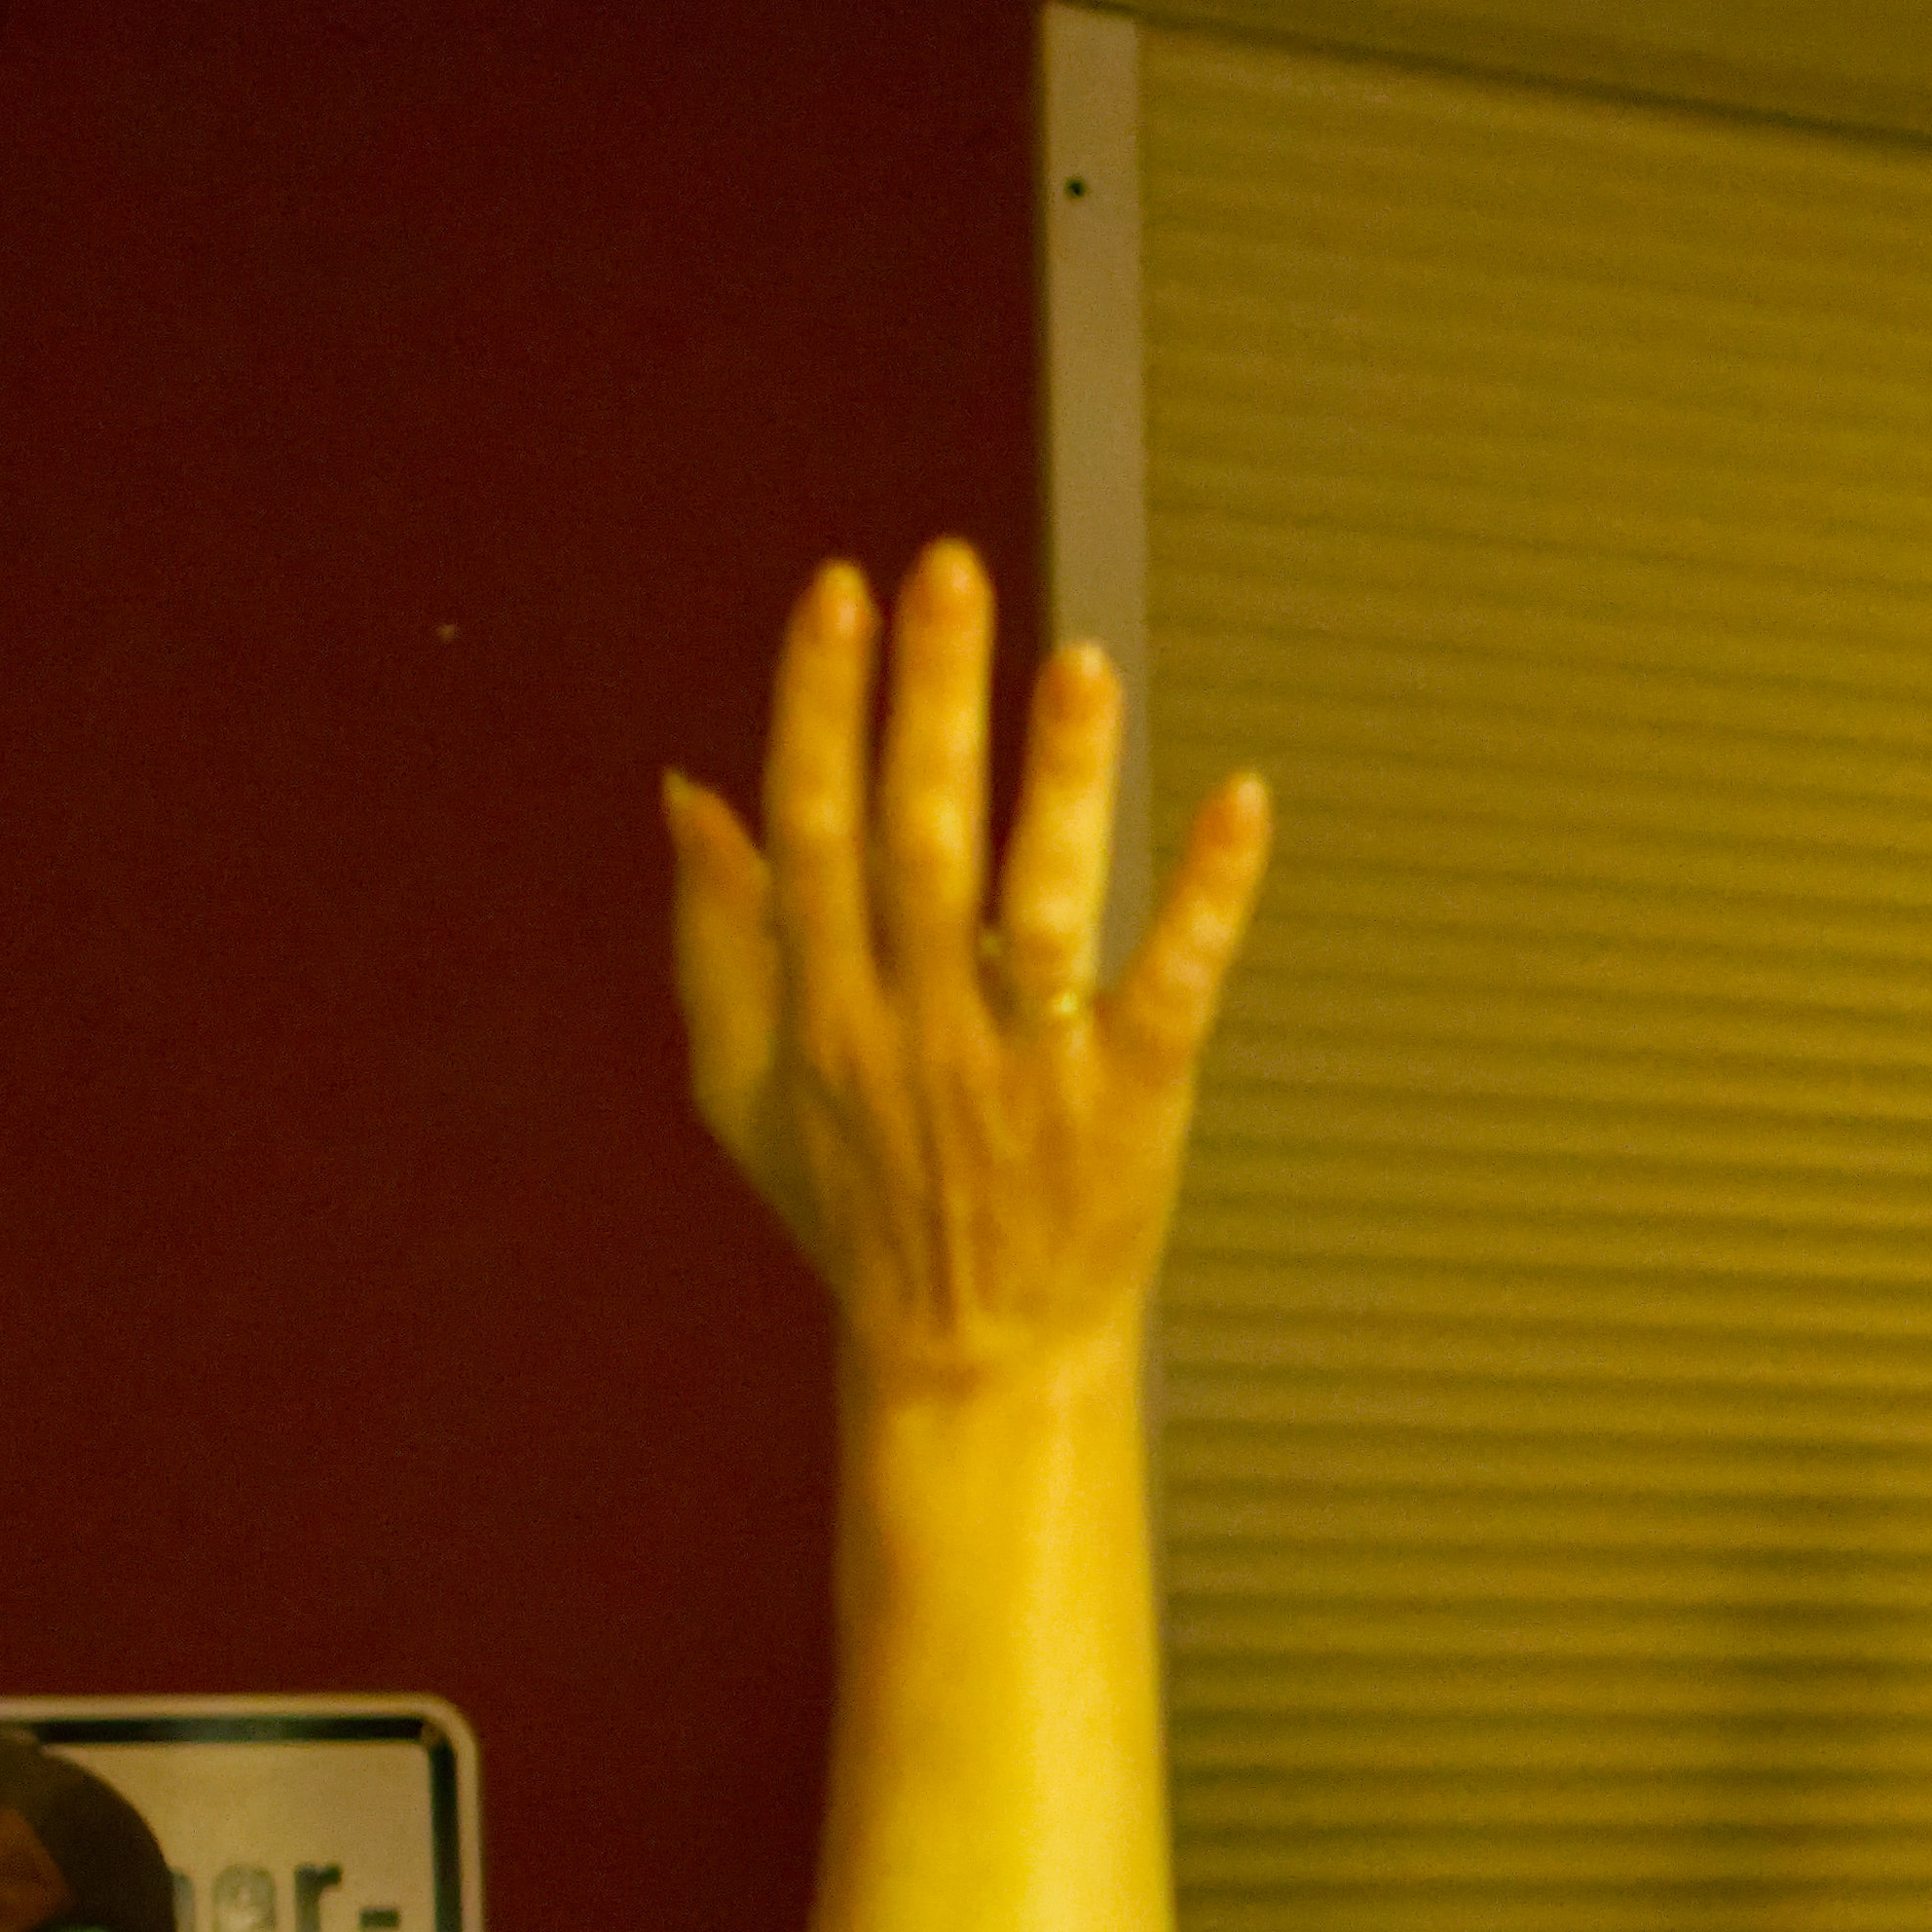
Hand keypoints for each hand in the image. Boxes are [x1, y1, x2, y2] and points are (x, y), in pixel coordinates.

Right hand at [663, 546, 1269, 1382]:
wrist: (971, 1360)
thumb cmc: (861, 1213)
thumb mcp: (745, 1089)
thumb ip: (715, 940)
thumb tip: (688, 788)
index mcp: (825, 1009)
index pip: (815, 827)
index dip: (823, 705)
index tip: (841, 593)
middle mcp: (918, 1028)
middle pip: (919, 841)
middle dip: (929, 702)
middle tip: (953, 570)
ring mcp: (1027, 1069)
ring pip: (1043, 904)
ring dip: (1060, 780)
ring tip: (1080, 662)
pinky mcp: (1130, 1107)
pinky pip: (1171, 989)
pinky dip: (1210, 897)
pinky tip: (1243, 799)